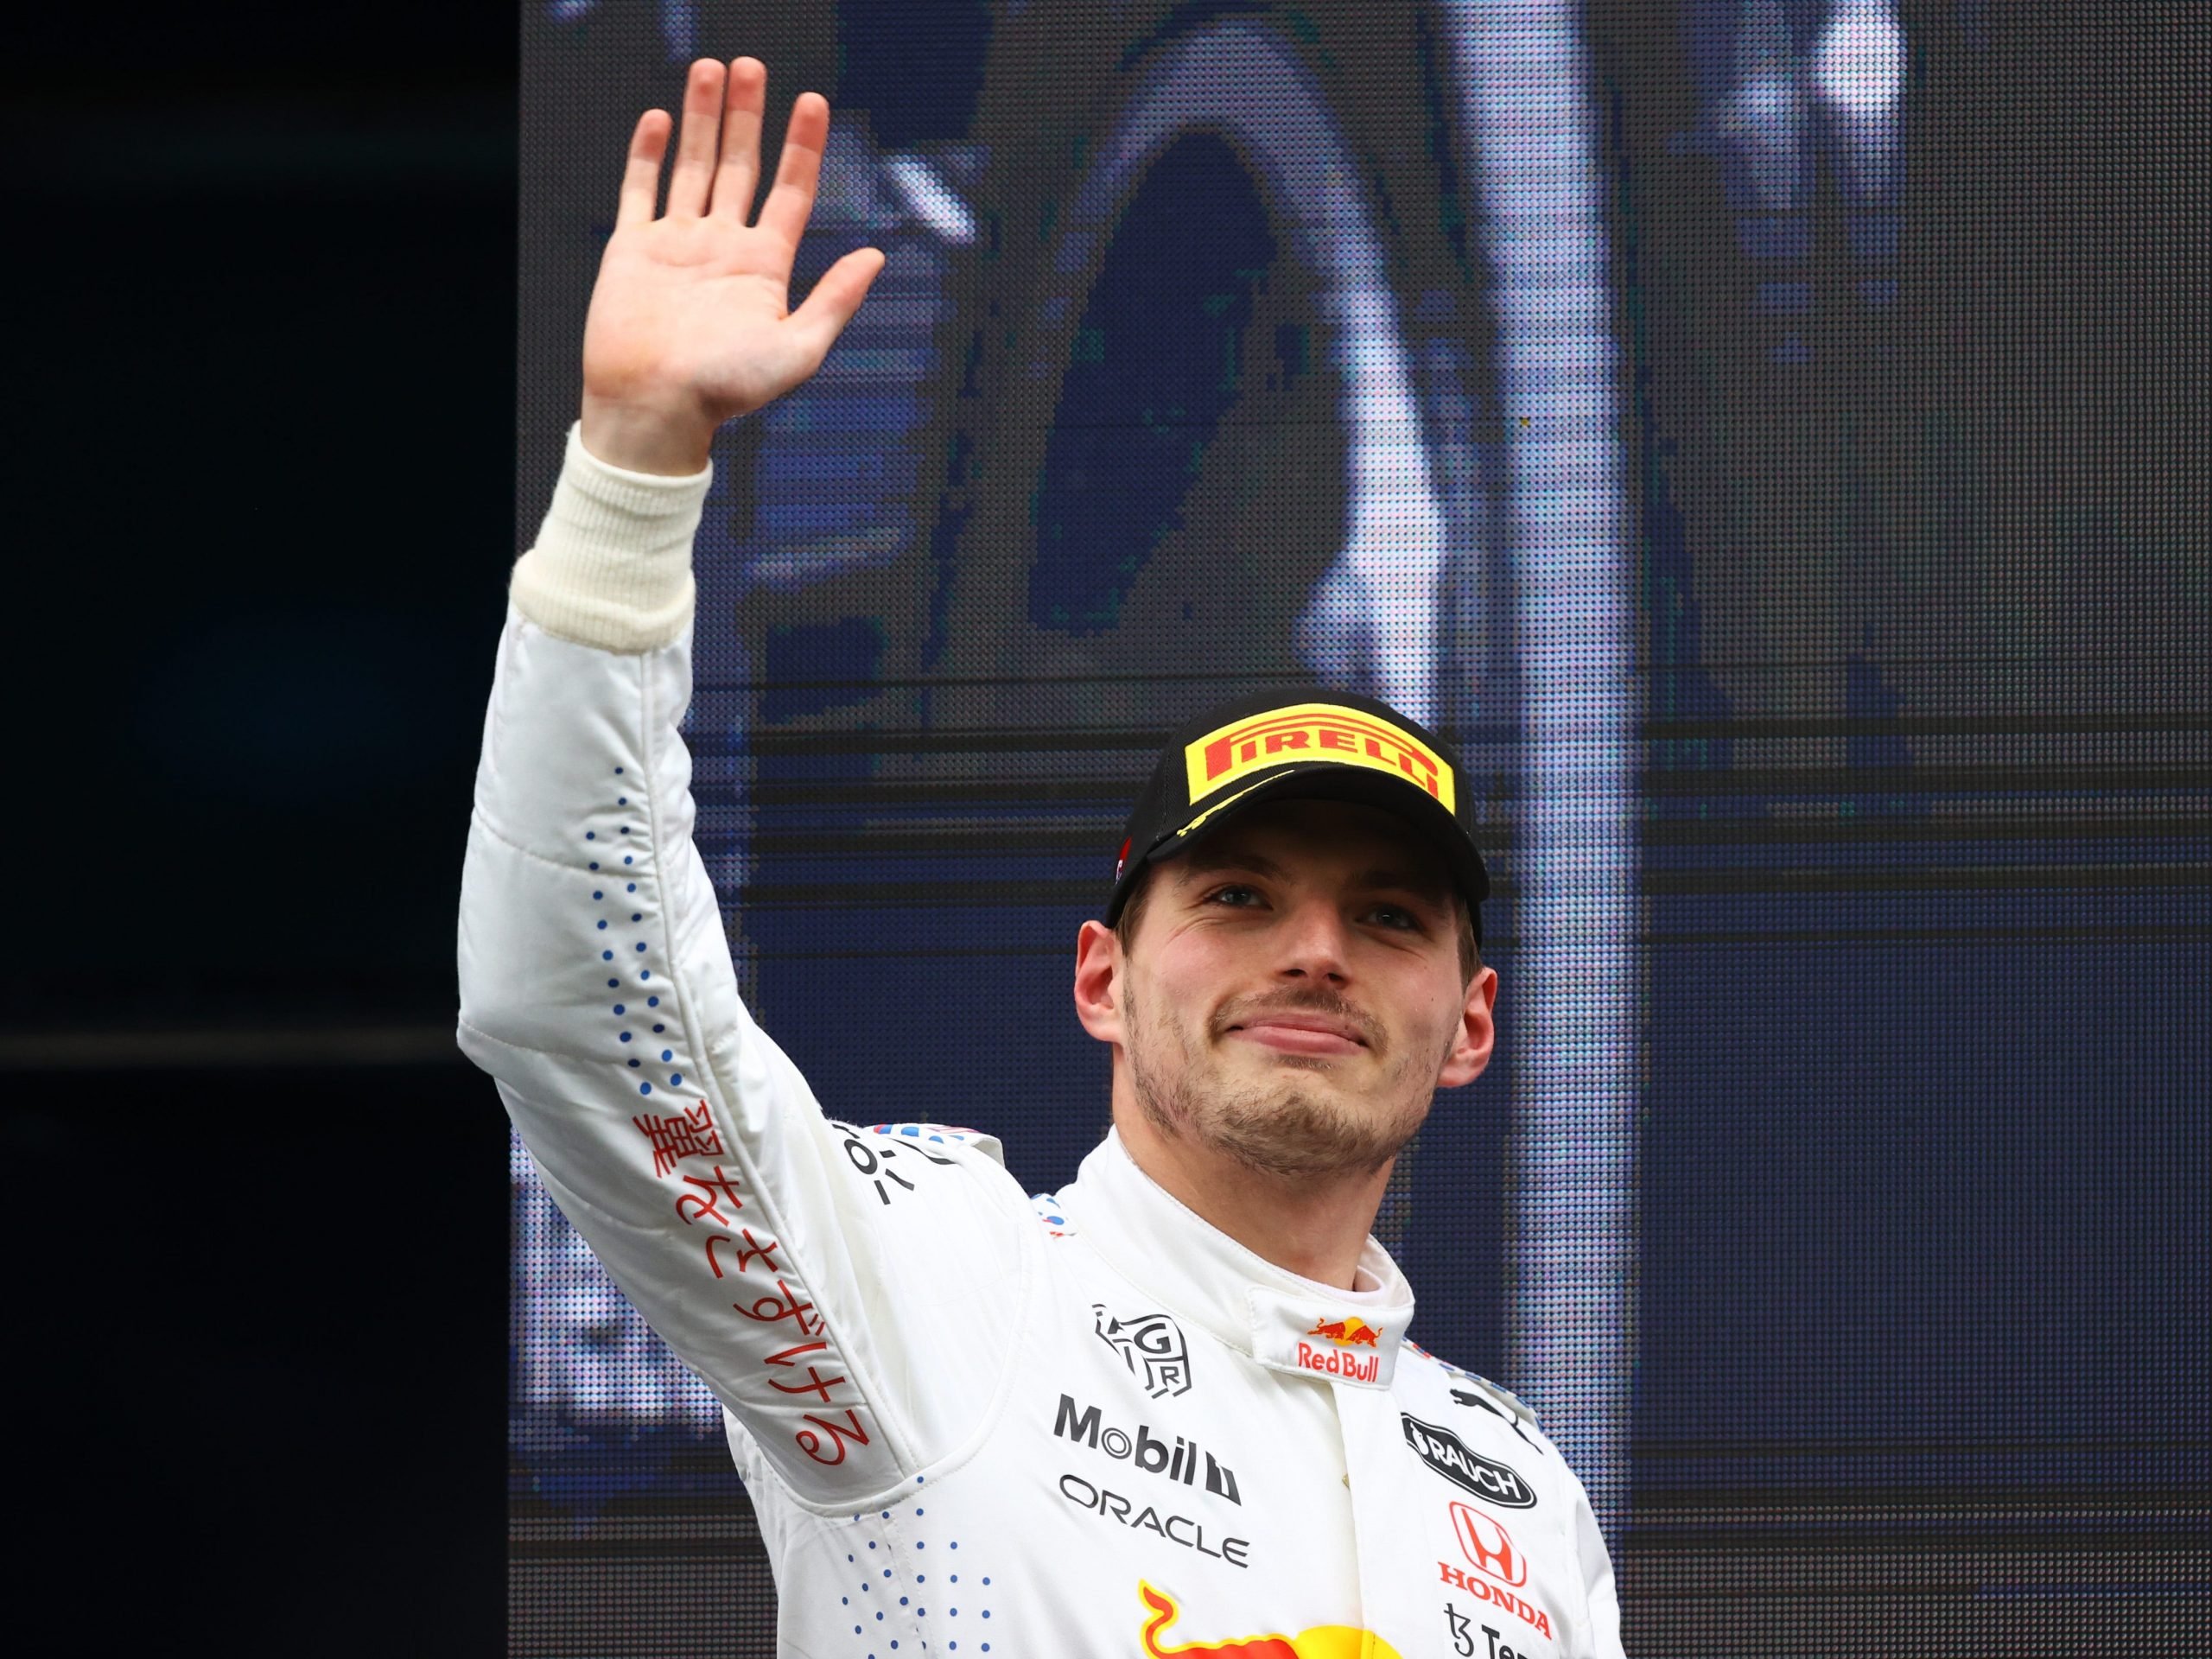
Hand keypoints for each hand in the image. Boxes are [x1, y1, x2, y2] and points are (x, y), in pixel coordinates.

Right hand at [578, 57, 885, 474]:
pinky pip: (641, 190)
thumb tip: (878, 255)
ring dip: (704, 119)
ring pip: (693, 167)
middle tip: (753, 65)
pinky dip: (650, 153)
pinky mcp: (633, 250)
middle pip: (740, 166)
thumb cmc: (726, 392)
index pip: (791, 191)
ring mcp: (676, 245)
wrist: (653, 410)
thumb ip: (835, 299)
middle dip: (748, 116)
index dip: (803, 146)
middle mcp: (722, 247)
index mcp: (764, 266)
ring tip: (712, 69)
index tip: (813, 101)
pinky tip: (662, 118)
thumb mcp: (797, 349)